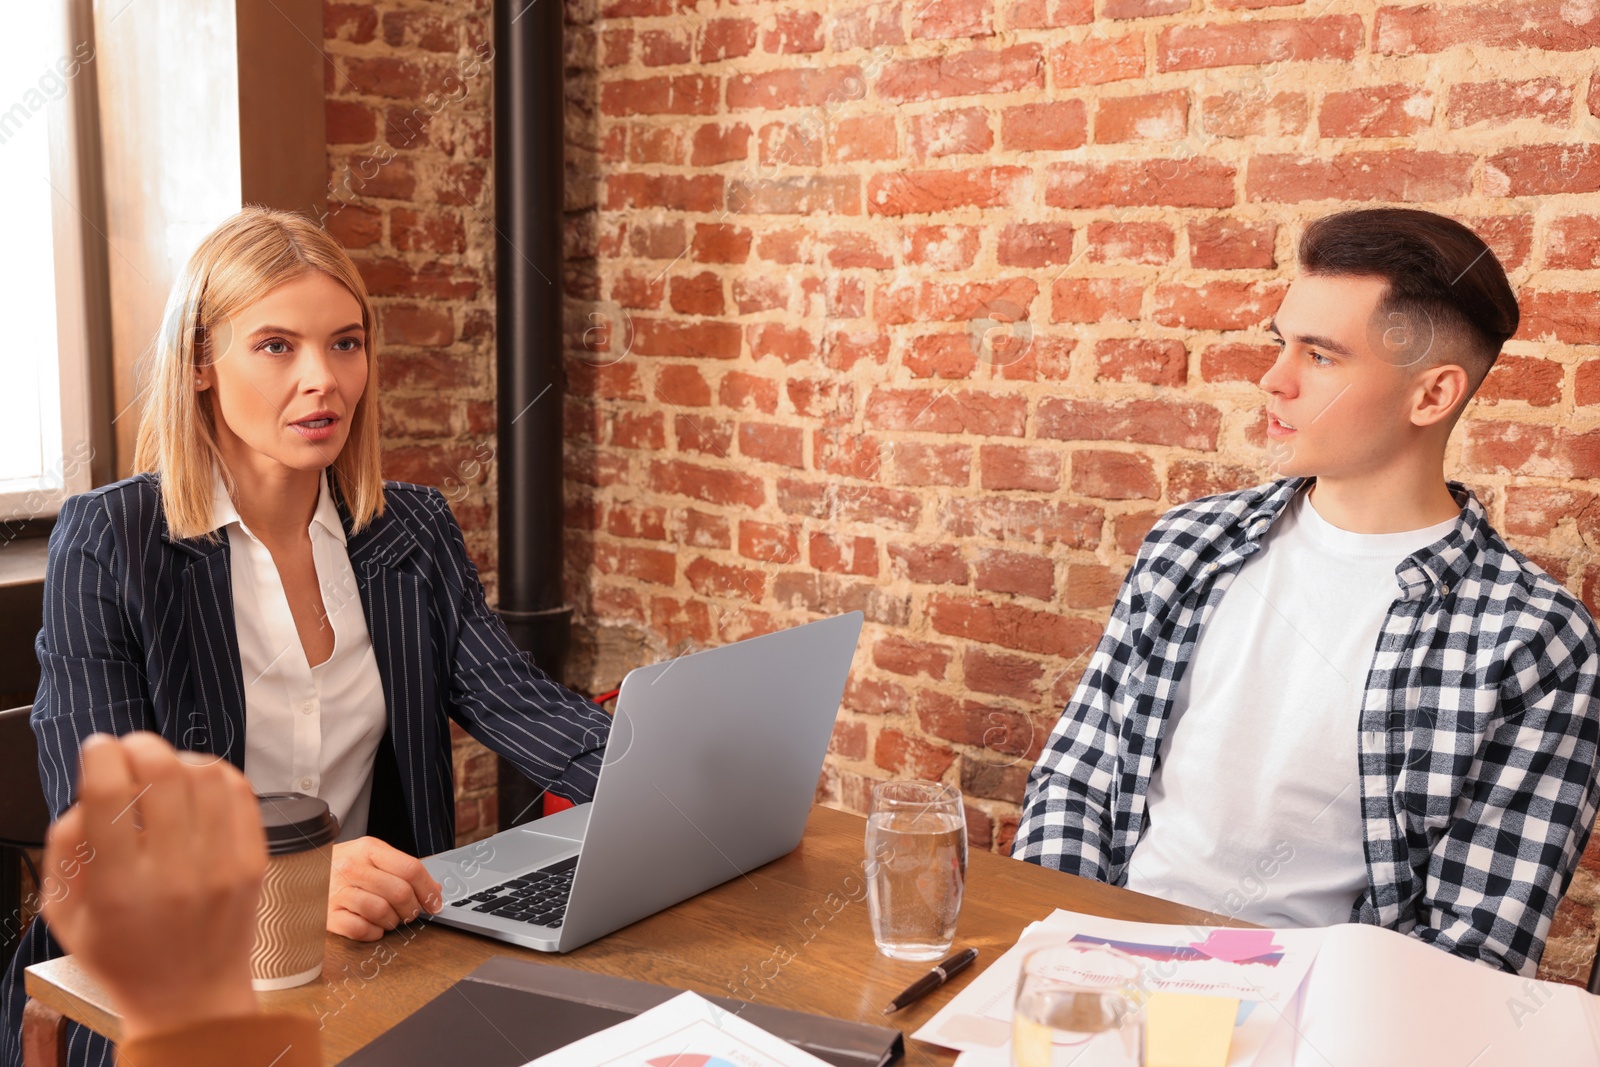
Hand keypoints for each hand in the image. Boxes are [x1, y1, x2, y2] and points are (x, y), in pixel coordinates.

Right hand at [40, 732, 265, 1042]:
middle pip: (162, 774)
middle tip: (129, 750)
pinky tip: (198, 784)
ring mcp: (222, 866)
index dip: (100, 756)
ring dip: (179, 757)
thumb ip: (66, 850)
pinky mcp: (254, 862)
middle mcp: (174, 874)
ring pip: (207, 774)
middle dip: (140, 745)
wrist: (191, 998)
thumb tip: (88, 793)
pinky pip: (241, 793)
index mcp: (119, 889)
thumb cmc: (124, 957)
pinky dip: (217, 774)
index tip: (97, 748)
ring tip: (163, 770)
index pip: (108, 797)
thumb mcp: (67, 916)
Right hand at [326, 836, 441, 940]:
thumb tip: (434, 891)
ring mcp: (337, 892)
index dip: (428, 890)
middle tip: (411, 913)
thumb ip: (402, 870)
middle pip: (399, 892)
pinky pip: (360, 929)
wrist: (301, 871)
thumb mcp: (373, 857)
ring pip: (381, 911)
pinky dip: (373, 932)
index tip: (435, 903)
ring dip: (393, 921)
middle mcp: (352, 868)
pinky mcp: (326, 915)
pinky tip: (373, 927)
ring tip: (390, 919)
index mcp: (368, 849)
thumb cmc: (343, 865)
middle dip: (412, 908)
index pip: (411, 869)